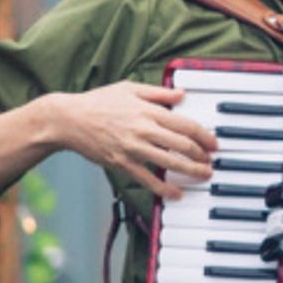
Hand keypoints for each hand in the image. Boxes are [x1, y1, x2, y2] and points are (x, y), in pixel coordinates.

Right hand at [51, 82, 217, 198]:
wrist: (69, 119)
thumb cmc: (99, 102)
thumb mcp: (129, 88)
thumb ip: (158, 93)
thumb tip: (182, 94)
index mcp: (148, 110)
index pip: (186, 125)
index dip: (204, 136)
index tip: (213, 143)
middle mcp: (144, 129)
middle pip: (183, 145)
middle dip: (202, 156)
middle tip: (211, 161)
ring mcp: (133, 148)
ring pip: (170, 163)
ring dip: (191, 172)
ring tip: (203, 176)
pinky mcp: (122, 164)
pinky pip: (148, 180)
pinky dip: (164, 189)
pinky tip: (176, 194)